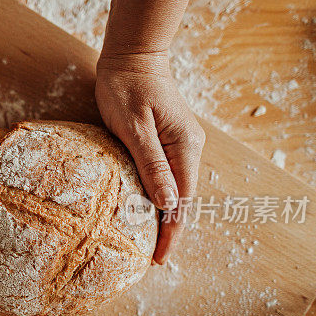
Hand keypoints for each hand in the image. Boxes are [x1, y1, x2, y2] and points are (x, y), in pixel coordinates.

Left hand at [95, 51, 205, 263]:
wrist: (131, 55)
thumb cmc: (127, 87)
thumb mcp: (134, 127)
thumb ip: (151, 165)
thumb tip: (168, 203)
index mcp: (184, 147)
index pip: (182, 202)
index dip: (171, 233)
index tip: (159, 260)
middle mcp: (189, 148)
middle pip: (182, 200)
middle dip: (168, 230)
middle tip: (150, 259)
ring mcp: (180, 144)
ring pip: (175, 190)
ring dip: (163, 216)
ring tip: (146, 243)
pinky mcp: (168, 141)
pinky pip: (166, 177)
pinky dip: (157, 197)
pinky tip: (144, 210)